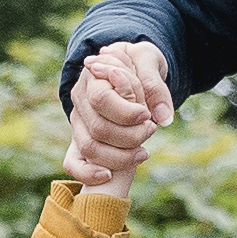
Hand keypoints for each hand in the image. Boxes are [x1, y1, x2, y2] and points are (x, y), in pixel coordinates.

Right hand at [65, 43, 172, 193]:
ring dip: (119, 156)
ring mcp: (79, 122)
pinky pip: (73, 163)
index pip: (101, 98)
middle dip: (129, 136)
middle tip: (151, 130)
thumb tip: (163, 118)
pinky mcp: (79, 140)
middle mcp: (80, 100)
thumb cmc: (139, 62)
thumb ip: (155, 87)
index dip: (125, 111)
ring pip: (89, 148)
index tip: (146, 115)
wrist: (131, 68)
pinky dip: (88, 174)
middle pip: (97, 128)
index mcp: (93, 76)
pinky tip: (109, 176)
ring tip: (144, 152)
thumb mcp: (149, 61)